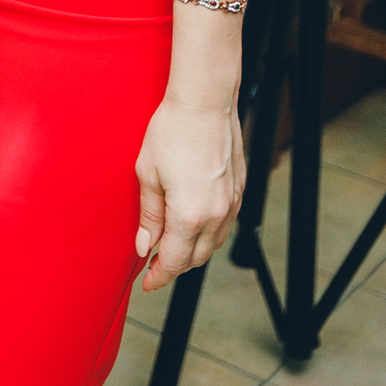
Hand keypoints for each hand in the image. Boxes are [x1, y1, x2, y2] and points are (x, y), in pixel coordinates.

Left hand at [134, 96, 244, 292]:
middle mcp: (216, 215)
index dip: (159, 276)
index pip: (175, 262)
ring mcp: (232, 203)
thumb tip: (145, 245)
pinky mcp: (239, 190)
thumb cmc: (172, 131)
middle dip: (175, 266)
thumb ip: (148, 215)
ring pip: (213, 244)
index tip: (147, 282)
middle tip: (155, 264)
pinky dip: (208, 232)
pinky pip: (225, 224)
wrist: (205, 102)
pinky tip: (194, 223)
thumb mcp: (148, 174)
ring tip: (172, 244)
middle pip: (196, 258)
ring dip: (193, 250)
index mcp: (189, 215)